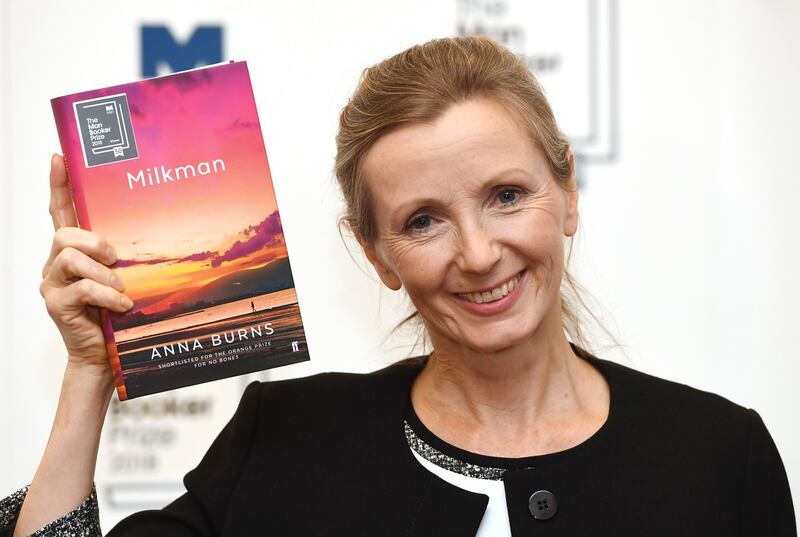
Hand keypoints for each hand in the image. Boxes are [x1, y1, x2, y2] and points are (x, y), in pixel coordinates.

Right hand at [38, 153, 132, 372]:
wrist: (103, 354)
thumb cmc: (115, 312)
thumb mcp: (122, 276)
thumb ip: (122, 255)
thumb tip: (150, 228)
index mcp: (72, 252)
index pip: (60, 211)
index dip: (59, 185)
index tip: (60, 157)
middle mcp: (55, 264)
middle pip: (64, 232)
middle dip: (95, 241)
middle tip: (115, 260)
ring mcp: (52, 284)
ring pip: (71, 257)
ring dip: (103, 272)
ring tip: (120, 289)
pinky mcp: (56, 304)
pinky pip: (83, 288)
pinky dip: (108, 295)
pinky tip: (121, 304)